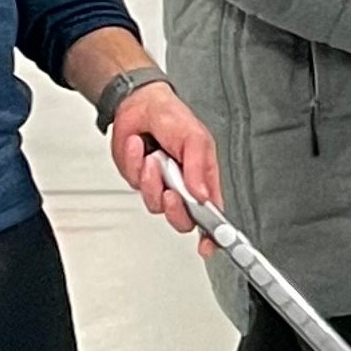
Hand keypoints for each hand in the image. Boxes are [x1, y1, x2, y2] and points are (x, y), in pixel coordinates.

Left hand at [108, 80, 221, 249]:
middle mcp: (185, 188)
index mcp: (205, 180)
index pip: (214, 215)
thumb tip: (203, 195)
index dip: (214, 235)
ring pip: (157, 205)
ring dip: (153, 180)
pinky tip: (142, 150)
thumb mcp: (195, 138)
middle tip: (173, 192)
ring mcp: (161, 186)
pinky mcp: (139, 182)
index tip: (210, 244)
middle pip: (183, 220)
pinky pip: (137, 187)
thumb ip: (201, 168)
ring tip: (155, 158)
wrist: (139, 105)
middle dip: (176, 209)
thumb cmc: (173, 117)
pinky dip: (136, 166)